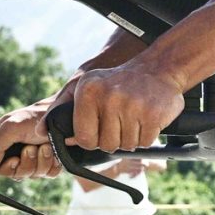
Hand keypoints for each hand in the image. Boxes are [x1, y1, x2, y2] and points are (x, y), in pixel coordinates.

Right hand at [0, 101, 57, 178]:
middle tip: (33, 148)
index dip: (7, 168)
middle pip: (16, 174)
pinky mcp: (49, 161)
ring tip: (47, 146)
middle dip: (27, 164)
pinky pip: (48, 174)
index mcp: (3, 141)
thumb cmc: (37, 117)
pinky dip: (53, 165)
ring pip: (33, 175)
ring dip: (42, 162)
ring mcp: (34, 157)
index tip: (15, 160)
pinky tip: (55, 153)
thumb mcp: (12, 127)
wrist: (65, 116)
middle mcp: (17, 150)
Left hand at [70, 59, 184, 152]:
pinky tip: (146, 118)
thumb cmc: (120, 83)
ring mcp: (132, 106)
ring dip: (132, 137)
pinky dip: (147, 136)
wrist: (158, 69)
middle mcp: (108, 97)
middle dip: (115, 139)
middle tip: (122, 120)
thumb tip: (56, 137)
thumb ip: (70, 111)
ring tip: (135, 116)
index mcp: (88, 91)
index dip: (93, 140)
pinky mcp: (153, 115)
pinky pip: (145, 143)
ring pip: (127, 146)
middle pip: (107, 145)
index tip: (101, 129)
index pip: (84, 138)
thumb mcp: (91, 87)